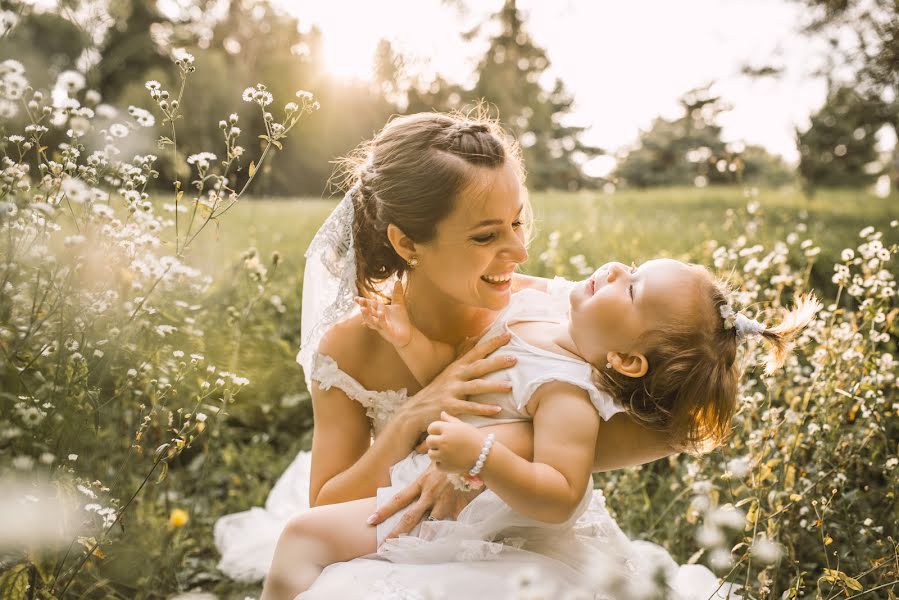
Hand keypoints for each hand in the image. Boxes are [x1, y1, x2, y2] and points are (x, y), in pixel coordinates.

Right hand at [355, 280, 413, 347]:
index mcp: (379, 312)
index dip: (362, 302)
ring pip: (371, 321)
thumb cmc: (401, 320)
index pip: (369, 305)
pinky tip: (380, 313)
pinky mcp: (388, 331)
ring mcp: (381, 326)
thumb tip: (398, 281)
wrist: (407, 334)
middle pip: (369, 312)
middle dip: (364, 306)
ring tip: (363, 309)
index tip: (354, 298)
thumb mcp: (399, 305)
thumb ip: (397, 294)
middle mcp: (377, 319)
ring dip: (366, 315)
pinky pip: (383, 325)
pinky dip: (381, 319)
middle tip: (360, 300)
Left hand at [366, 462, 482, 541]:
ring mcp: (444, 503)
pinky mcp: (458, 509)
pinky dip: (447, 532)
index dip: (384, 510)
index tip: (371, 520)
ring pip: (429, 526)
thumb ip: (427, 456)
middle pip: (409, 517)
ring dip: (422, 537)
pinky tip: (443, 542)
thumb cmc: (457, 458)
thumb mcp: (439, 457)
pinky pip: (450, 525)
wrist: (478, 459)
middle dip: (395, 533)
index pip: (399, 498)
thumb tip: (420, 447)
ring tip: (413, 550)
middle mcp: (430, 494)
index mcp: (422, 482)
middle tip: (382, 545)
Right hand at [397, 332, 515, 434]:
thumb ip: (461, 358)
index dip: (492, 342)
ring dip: (493, 386)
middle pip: (479, 366)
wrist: (414, 412)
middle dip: (497, 361)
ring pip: (476, 386)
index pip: (477, 351)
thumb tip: (472, 339)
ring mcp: (451, 391)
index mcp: (457, 367)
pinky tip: (497, 410)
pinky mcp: (449, 406)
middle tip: (515, 358)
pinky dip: (484, 409)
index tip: (509, 334)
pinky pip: (469, 407)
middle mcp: (455, 376)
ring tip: (510, 386)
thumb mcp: (448, 372)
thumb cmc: (436, 392)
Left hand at [426, 412, 486, 473]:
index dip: (436, 431)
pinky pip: (437, 465)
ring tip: (449, 453)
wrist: (486, 456)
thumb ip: (451, 420)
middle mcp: (444, 441)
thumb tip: (442, 413)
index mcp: (447, 429)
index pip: (431, 428)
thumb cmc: (475, 439)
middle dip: (435, 442)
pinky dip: (443, 464)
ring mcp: (444, 455)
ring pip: (431, 454)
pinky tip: (452, 461)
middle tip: (445, 445)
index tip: (442, 434)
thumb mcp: (464, 426)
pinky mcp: (445, 467)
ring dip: (437, 453)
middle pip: (429, 441)